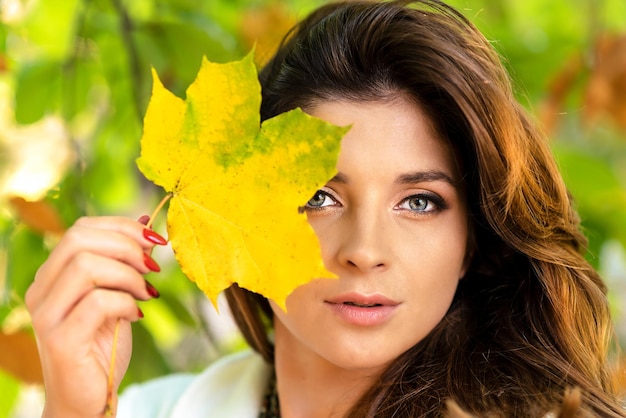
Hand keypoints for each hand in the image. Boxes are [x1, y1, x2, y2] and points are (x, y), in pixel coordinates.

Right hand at [25, 216, 165, 417]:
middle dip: (126, 245)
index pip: (80, 229)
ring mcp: (46, 315)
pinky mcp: (61, 339)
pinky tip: (136, 315)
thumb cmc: (102, 346)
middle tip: (153, 267)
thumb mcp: (119, 295)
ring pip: (85, 266)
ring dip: (128, 275)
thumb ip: (125, 262)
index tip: (155, 240)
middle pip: (78, 240)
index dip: (122, 227)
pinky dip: (126, 302)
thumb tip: (144, 220)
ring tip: (146, 293)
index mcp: (53, 276)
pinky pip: (97, 303)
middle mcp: (41, 291)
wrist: (88, 399)